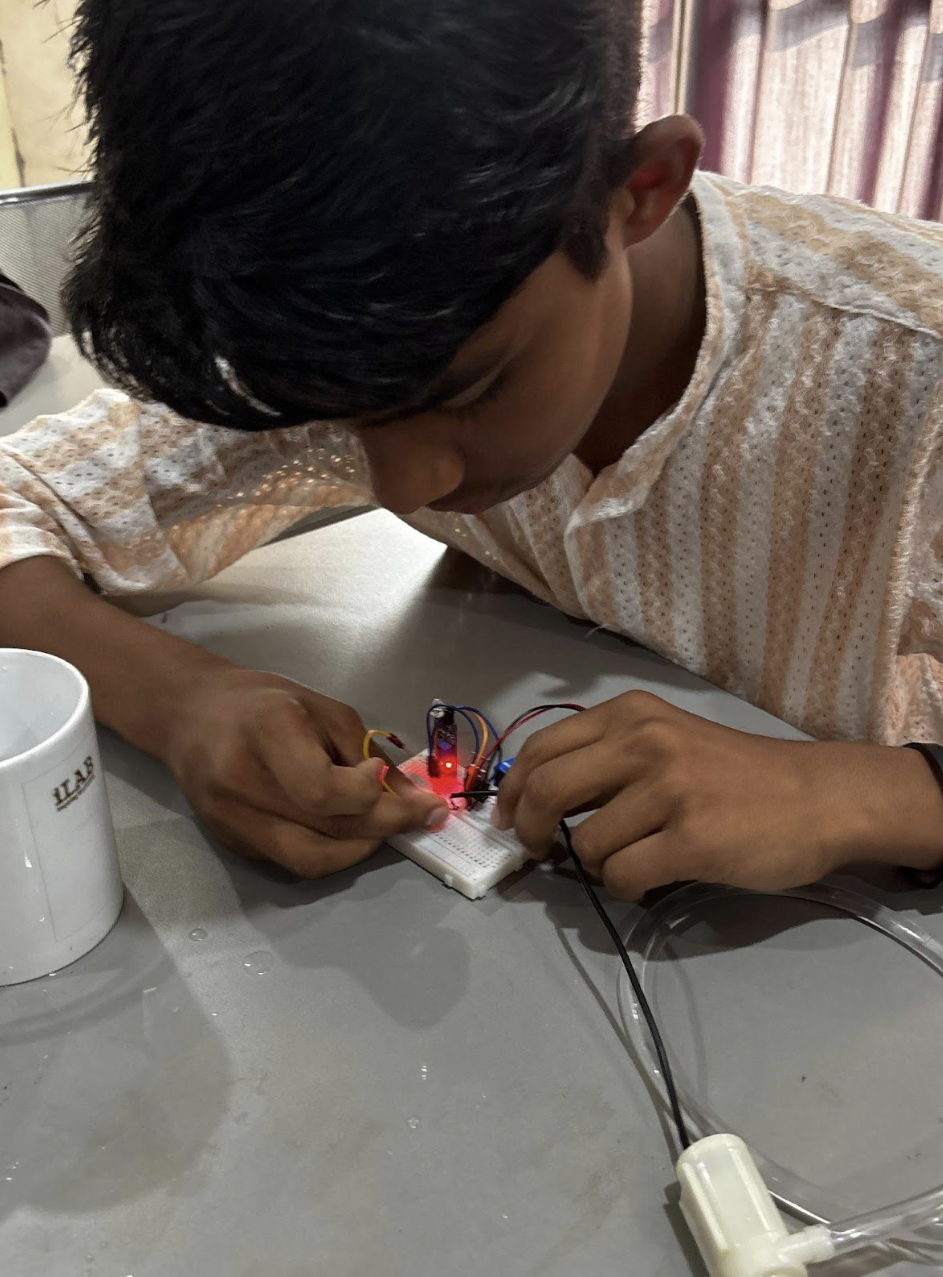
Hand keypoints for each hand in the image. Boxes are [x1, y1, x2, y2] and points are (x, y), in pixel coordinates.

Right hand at [161, 667, 448, 876]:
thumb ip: (368, 754)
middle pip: (325, 829)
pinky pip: (292, 859)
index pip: (321, 789)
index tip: (382, 776)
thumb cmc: (264, 702)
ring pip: (311, 860)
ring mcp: (229, 819)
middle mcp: (239, 782)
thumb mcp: (323, 709)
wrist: (191, 713)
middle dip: (384, 826)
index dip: (366, 793)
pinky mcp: (230, 842)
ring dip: (360, 849)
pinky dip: (330, 849)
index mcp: (265, 731)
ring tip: (382, 826)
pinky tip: (345, 828)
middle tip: (418, 814)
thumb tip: (412, 799)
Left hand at [493, 691, 942, 898]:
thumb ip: (609, 757)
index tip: (508, 817)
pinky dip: (624, 888)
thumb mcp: (667, 739)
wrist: (818, 798)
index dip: (512, 789)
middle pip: (546, 790)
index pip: (542, 748)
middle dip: (528, 828)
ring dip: (595, 864)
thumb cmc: (738, 773)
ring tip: (629, 860)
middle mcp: (644, 742)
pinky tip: (649, 880)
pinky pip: (621, 876)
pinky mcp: (690, 839)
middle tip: (539, 850)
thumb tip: (538, 800)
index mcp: (631, 714)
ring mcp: (668, 790)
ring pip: (585, 843)